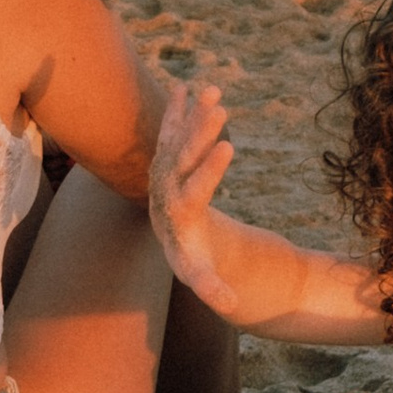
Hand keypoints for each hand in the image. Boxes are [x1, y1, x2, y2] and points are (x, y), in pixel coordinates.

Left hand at [151, 79, 239, 308]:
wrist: (174, 239)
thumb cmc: (193, 259)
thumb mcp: (201, 276)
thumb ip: (211, 288)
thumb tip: (228, 306)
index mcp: (178, 215)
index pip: (192, 190)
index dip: (208, 170)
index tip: (228, 146)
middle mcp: (165, 189)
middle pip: (181, 159)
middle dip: (199, 133)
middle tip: (218, 108)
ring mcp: (164, 172)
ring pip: (176, 138)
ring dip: (191, 114)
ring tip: (210, 89)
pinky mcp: (167, 159)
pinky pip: (171, 131)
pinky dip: (177, 110)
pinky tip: (184, 86)